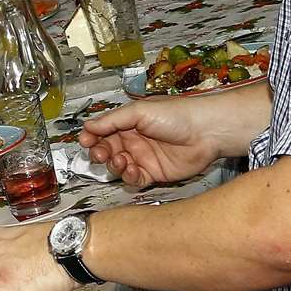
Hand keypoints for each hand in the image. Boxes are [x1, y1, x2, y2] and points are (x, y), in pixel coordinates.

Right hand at [78, 96, 225, 186]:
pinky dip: (128, 177)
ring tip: (119, 160)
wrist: (206, 131)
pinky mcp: (154, 173)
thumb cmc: (177, 115)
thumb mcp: (140, 111)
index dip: (92, 136)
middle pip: (107, 150)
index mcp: (128, 123)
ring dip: (113, 164)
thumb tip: (88, 125)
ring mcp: (143, 157)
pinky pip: (134, 179)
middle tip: (100, 153)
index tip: (85, 140)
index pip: (103, 131)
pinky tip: (131, 169)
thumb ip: (112, 120)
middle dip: (99, 152)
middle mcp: (134, 140)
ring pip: (118, 166)